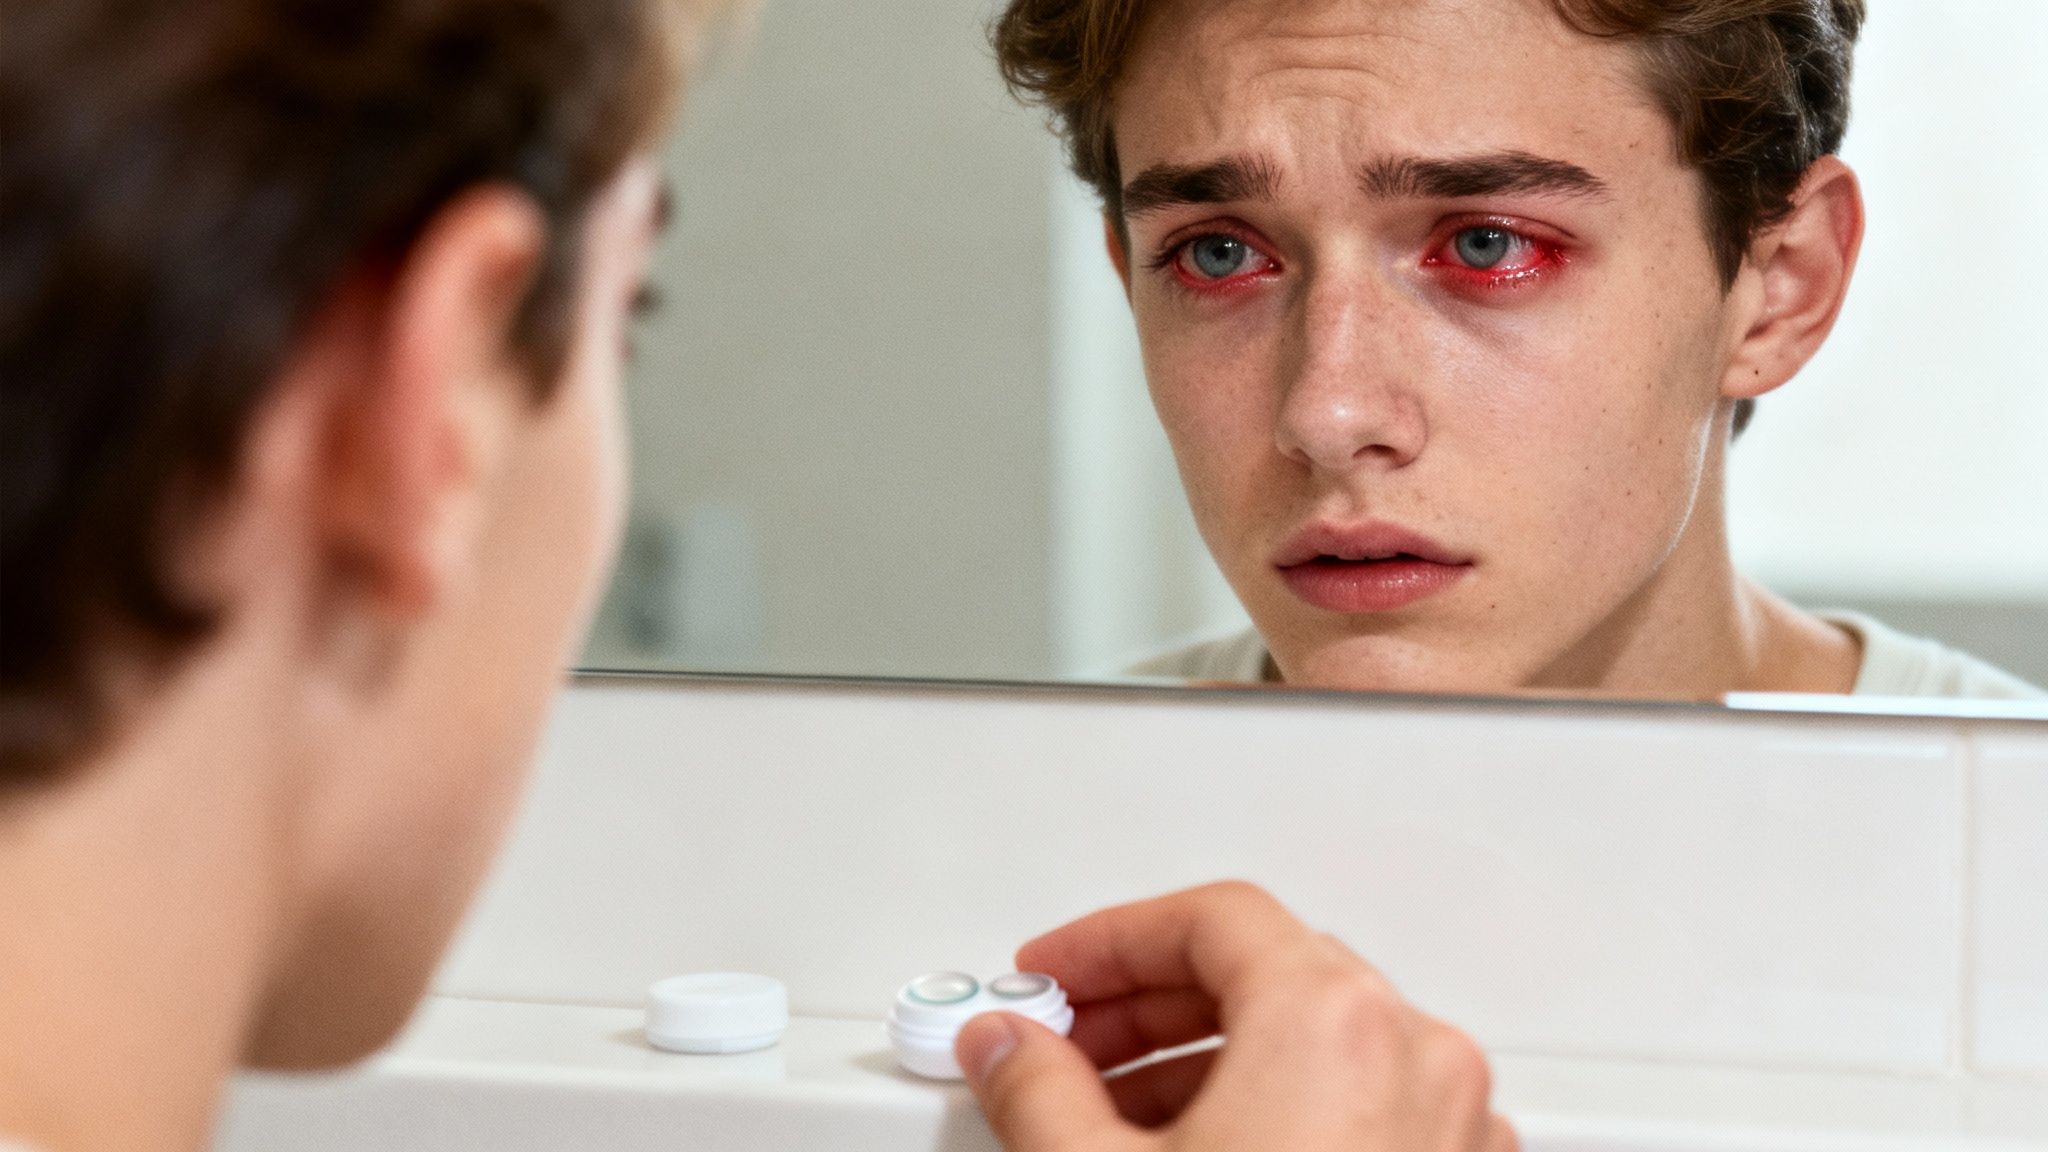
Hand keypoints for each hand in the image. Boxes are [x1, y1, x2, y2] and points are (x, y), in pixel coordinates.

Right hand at [955, 881, 1515, 1150]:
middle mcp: (1418, 1060)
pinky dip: (1278, 1113)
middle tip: (1065, 1040)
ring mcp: (1454, 1128)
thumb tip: (1004, 1047)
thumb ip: (1037, 1089)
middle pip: (1266, 971)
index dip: (1107, 936)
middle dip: (1149, 1002)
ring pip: (1316, 1045)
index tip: (1048, 972)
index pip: (1211, 915)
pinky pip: (1363, 1109)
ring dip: (1207, 1063)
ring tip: (1114, 1117)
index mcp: (1338, 1024)